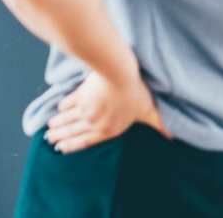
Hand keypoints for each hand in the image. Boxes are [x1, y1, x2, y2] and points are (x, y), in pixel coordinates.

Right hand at [44, 70, 170, 153]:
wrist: (118, 73)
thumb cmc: (135, 92)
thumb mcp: (148, 110)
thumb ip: (157, 124)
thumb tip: (172, 135)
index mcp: (108, 129)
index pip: (86, 142)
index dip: (72, 146)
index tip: (61, 149)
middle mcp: (93, 123)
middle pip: (73, 132)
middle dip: (60, 136)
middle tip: (50, 139)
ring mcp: (84, 109)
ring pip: (67, 120)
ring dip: (58, 125)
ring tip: (50, 128)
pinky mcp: (79, 95)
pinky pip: (68, 103)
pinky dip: (62, 108)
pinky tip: (59, 109)